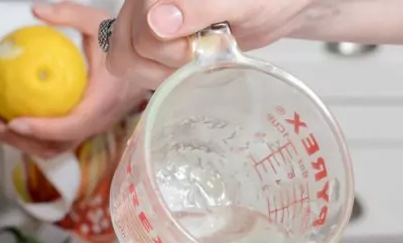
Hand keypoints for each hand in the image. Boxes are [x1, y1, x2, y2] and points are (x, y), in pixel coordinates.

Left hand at [0, 1, 149, 158]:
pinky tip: (1, 109)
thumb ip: (70, 14)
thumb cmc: (124, 47)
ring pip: (46, 147)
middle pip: (51, 146)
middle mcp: (94, 124)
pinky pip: (48, 139)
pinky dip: (23, 131)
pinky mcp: (77, 130)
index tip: (14, 122)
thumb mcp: (100, 24)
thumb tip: (36, 11)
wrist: (145, 68)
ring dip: (12, 137)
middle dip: (14, 137)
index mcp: (102, 104)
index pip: (71, 127)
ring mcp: (85, 131)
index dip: (42, 130)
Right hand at [105, 0, 311, 87]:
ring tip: (194, 59)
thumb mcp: (239, 0)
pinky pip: (135, 67)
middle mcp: (142, 1)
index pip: (140, 30)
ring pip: (125, 62)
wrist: (277, 6)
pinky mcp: (149, 40)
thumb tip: (156, 23)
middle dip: (168, 63)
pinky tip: (186, 64)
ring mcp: (142, 20)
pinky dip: (161, 75)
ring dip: (162, 73)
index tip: (207, 45)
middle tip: (202, 52)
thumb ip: (198, 7)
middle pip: (126, 50)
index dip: (172, 49)